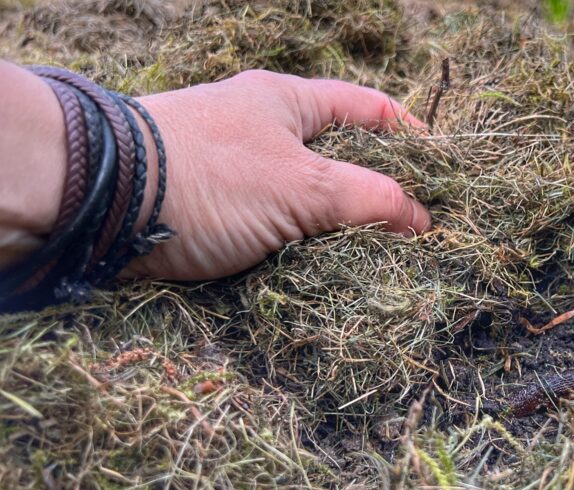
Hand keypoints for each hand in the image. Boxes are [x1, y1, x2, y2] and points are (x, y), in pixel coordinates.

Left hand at [125, 70, 430, 279]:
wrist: (100, 202)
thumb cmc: (208, 176)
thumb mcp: (304, 186)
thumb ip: (370, 200)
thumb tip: (422, 220)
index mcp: (289, 102)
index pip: (368, 108)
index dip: (411, 135)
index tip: (442, 170)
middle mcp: (262, 129)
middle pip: (339, 156)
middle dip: (377, 191)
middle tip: (413, 229)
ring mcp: (234, 170)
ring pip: (305, 198)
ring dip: (337, 228)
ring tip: (376, 262)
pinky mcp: (210, 210)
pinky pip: (271, 228)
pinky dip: (299, 248)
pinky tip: (320, 274)